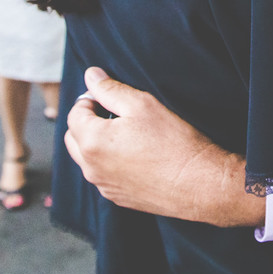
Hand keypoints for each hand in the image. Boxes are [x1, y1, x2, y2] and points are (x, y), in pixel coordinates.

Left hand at [64, 67, 264, 227]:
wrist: (198, 183)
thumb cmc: (173, 141)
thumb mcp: (142, 104)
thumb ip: (110, 89)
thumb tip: (90, 76)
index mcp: (92, 142)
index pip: (74, 114)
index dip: (89, 99)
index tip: (110, 97)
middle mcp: (91, 168)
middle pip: (74, 138)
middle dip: (87, 122)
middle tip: (115, 113)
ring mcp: (103, 186)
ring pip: (87, 158)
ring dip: (97, 143)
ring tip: (128, 134)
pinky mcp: (117, 197)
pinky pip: (103, 175)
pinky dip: (110, 162)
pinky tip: (136, 155)